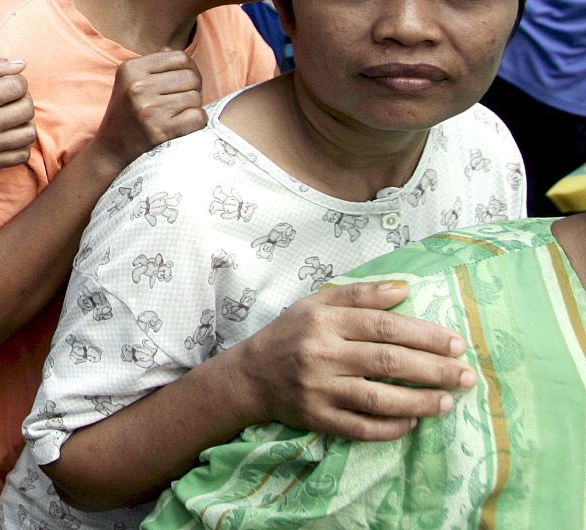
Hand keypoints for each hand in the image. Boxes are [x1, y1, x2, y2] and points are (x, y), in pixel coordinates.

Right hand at [0, 57, 35, 168]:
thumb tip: (22, 65)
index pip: (17, 86)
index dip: (16, 80)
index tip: (4, 83)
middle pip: (26, 109)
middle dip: (23, 98)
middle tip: (9, 98)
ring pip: (29, 133)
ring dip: (24, 121)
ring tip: (10, 115)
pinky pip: (23, 155)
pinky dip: (21, 142)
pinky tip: (8, 133)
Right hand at [87, 51, 205, 169]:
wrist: (111, 148)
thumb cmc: (127, 112)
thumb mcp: (130, 81)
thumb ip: (153, 64)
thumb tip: (173, 50)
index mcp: (131, 68)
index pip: (180, 57)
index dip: (189, 68)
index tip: (182, 82)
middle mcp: (137, 87)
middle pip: (191, 77)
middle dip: (193, 88)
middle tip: (181, 100)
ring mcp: (148, 110)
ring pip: (196, 98)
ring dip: (193, 107)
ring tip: (178, 114)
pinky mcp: (159, 131)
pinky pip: (197, 117)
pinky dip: (196, 121)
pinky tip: (183, 125)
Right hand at [234, 280, 475, 441]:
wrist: (250, 375)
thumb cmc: (290, 334)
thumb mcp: (316, 304)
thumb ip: (359, 295)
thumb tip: (404, 289)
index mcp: (324, 321)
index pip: (383, 326)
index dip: (424, 335)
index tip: (456, 344)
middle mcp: (321, 354)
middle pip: (388, 362)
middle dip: (434, 370)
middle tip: (466, 375)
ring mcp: (319, 389)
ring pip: (379, 399)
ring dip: (420, 402)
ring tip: (448, 401)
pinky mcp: (317, 418)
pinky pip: (361, 428)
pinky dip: (391, 427)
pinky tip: (413, 422)